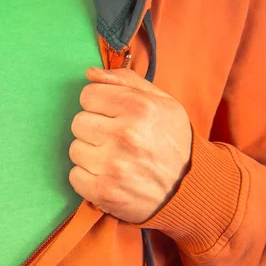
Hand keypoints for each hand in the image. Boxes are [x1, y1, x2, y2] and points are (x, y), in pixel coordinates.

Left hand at [68, 67, 191, 223]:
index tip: (112, 115)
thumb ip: (126, 81)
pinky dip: (87, 177)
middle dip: (94, 129)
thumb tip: (90, 73)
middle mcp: (126, 135)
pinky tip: (107, 176)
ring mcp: (114, 166)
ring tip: (113, 158)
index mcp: (139, 108)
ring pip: (74, 149)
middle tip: (114, 139)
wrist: (191, 187)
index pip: (87, 95)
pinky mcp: (105, 192)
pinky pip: (74, 176)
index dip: (99, 104)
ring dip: (90, 154)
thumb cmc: (172, 140)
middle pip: (78, 122)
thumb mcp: (161, 102)